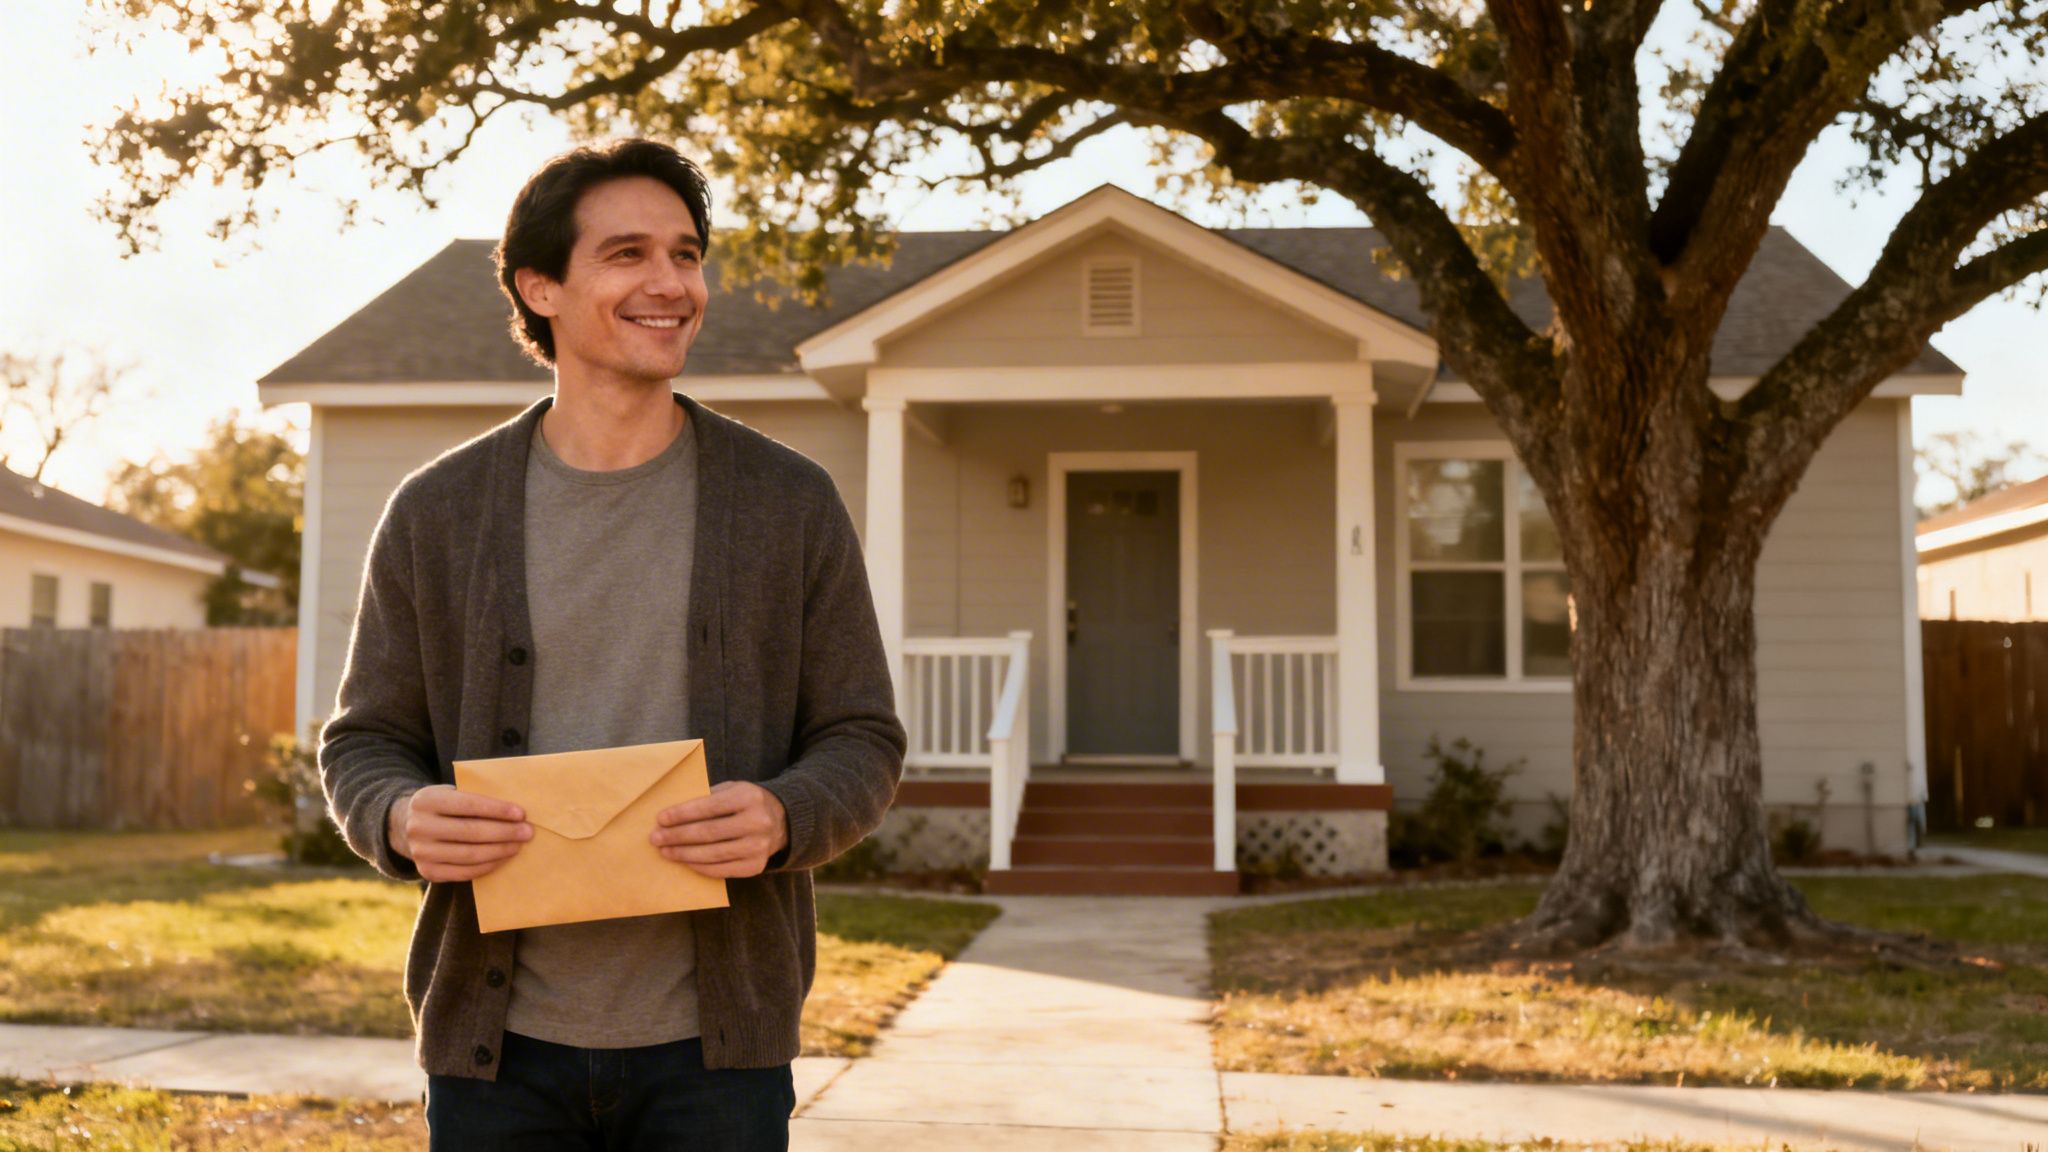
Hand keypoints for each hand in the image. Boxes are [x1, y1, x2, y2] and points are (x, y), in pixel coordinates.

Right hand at [389, 784, 531, 881]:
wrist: (405, 826)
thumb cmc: (442, 807)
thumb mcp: (450, 793)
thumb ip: (474, 799)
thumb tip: (514, 812)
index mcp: (426, 801)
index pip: (468, 805)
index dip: (497, 810)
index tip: (521, 813)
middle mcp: (419, 827)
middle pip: (471, 832)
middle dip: (504, 832)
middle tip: (527, 832)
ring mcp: (421, 852)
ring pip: (469, 855)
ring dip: (500, 851)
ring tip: (518, 845)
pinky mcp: (427, 872)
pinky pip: (464, 873)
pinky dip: (487, 866)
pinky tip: (502, 858)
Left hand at [651, 781, 787, 878]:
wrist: (782, 821)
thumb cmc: (747, 803)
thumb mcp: (733, 790)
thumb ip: (708, 798)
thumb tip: (672, 816)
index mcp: (748, 797)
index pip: (709, 807)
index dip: (682, 814)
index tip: (661, 819)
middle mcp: (756, 822)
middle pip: (708, 832)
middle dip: (677, 836)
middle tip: (655, 839)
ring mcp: (758, 847)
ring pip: (712, 854)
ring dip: (684, 854)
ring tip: (665, 852)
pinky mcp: (755, 866)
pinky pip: (721, 870)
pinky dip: (699, 867)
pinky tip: (685, 861)